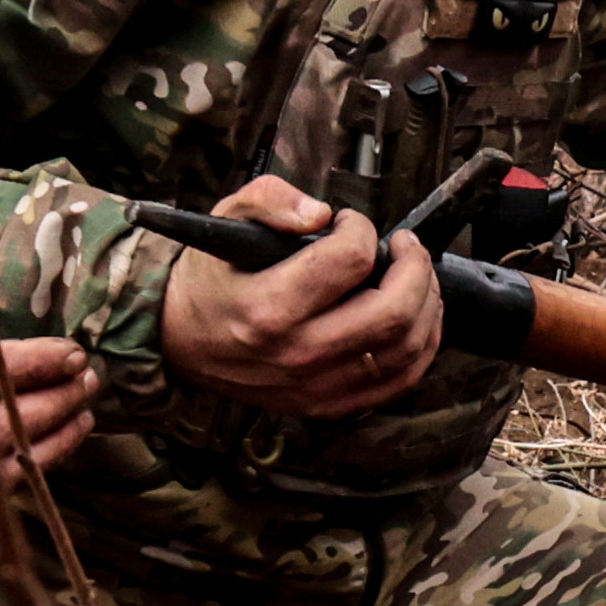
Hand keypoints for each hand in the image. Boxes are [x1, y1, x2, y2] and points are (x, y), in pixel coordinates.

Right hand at [157, 174, 444, 417]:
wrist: (178, 340)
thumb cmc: (208, 279)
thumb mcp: (225, 222)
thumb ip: (270, 200)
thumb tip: (321, 213)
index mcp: (268, 308)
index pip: (350, 260)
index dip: (362, 229)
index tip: (351, 222)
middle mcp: (296, 354)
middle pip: (393, 310)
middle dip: (415, 267)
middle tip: (403, 247)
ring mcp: (315, 387)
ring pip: (405, 349)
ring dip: (427, 305)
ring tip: (415, 277)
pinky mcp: (326, 405)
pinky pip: (398, 383)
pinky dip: (421, 347)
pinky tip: (416, 319)